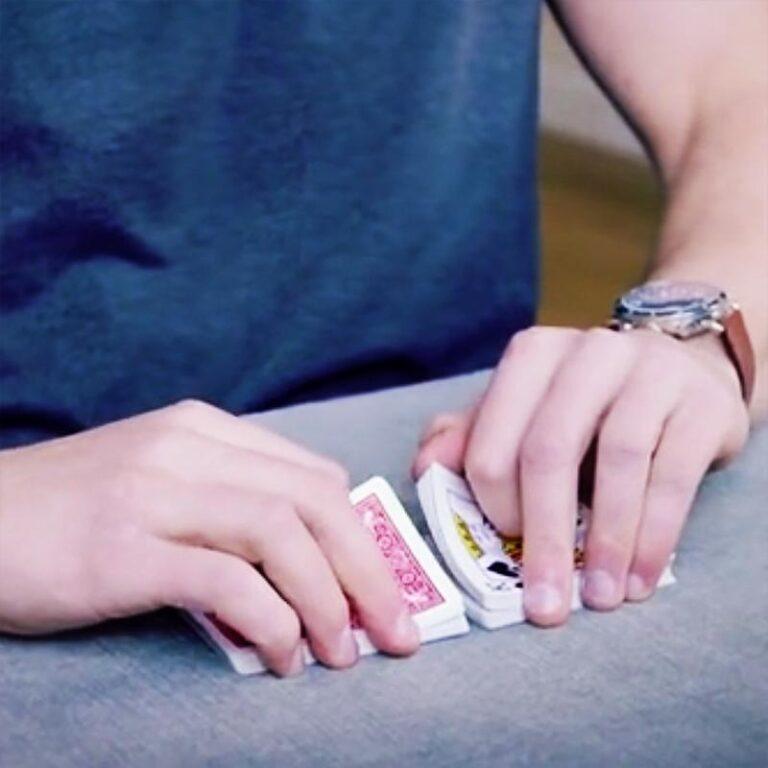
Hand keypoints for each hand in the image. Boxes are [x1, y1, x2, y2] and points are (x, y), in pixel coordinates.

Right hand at [0, 400, 418, 674]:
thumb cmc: (75, 511)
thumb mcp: (163, 482)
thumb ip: (231, 500)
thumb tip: (310, 553)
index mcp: (204, 430)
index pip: (314, 476)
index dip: (361, 536)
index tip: (382, 588)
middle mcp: (187, 449)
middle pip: (314, 502)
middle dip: (367, 570)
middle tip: (394, 632)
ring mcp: (155, 493)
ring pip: (281, 534)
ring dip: (328, 600)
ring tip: (341, 652)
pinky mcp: (123, 548)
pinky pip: (226, 580)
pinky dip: (271, 620)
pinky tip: (282, 655)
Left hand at [413, 326, 748, 625]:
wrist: (680, 373)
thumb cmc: (587, 408)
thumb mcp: (524, 415)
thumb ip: (470, 438)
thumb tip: (425, 469)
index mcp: (532, 357)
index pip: (494, 440)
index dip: (493, 504)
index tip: (503, 549)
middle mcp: (588, 353)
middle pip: (550, 449)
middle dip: (542, 535)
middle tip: (545, 603)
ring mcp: (649, 371)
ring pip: (618, 459)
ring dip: (605, 540)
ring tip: (600, 597)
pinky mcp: (700, 404)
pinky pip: (673, 475)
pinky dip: (654, 534)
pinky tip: (640, 576)